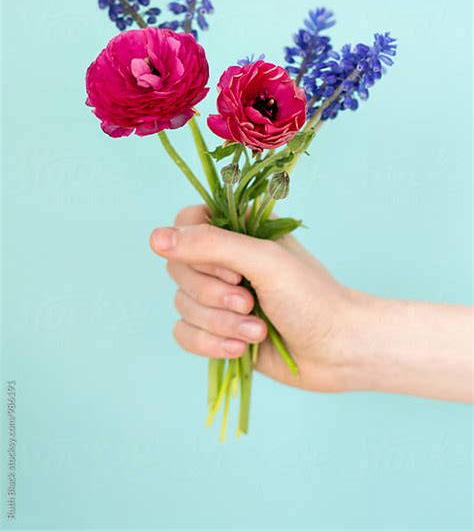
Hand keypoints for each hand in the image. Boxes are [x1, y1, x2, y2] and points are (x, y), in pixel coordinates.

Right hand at [150, 205, 358, 392]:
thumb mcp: (263, 261)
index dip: (195, 249)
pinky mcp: (216, 329)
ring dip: (220, 323)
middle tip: (249, 302)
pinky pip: (184, 334)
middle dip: (212, 294)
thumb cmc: (311, 297)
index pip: (186, 222)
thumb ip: (210, 245)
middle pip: (178, 267)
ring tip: (257, 330)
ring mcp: (218, 296)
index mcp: (238, 229)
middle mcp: (224, 259)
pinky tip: (241, 349)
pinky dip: (210, 344)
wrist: (337, 351)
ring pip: (181, 304)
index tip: (230, 269)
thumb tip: (155, 239)